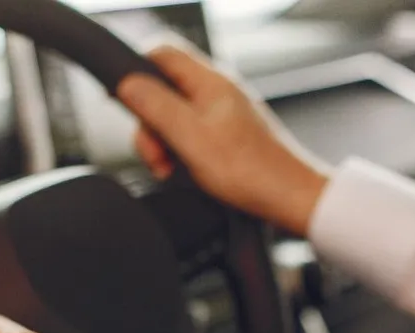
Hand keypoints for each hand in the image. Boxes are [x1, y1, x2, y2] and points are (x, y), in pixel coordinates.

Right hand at [118, 44, 331, 235]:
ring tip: (172, 170)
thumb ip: (156, 107)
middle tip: (157, 155)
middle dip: (149, 124)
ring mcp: (220, 113)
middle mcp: (216, 91)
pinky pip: (188, 135)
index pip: (162, 52)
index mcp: (210, 82)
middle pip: (161, 90)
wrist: (290, 197)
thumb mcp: (191, 138)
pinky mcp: (224, 135)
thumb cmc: (252, 171)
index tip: (124, 101)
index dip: (136, 72)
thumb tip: (127, 84)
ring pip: (172, 116)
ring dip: (163, 144)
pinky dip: (180, 154)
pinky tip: (185, 173)